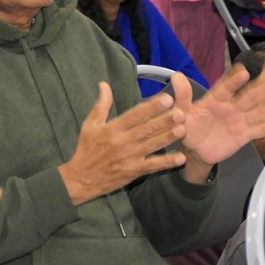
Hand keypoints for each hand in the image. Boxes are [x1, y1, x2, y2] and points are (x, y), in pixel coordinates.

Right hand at [58, 83, 187, 205]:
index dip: (151, 107)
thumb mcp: (89, 125)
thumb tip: (104, 85)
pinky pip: (153, 166)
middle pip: (146, 129)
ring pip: (152, 145)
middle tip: (181, 112)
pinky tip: (180, 158)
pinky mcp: (134, 171)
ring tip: (182, 129)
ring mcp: (129, 157)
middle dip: (164, 120)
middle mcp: (122, 142)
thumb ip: (101, 105)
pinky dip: (167, 162)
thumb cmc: (86, 150)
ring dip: (168, 138)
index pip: (134, 115)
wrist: (82, 179)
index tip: (166, 98)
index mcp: (111, 129)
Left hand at [176, 65, 264, 165]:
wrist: (195, 151)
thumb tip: (176, 76)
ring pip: (257, 112)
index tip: (244, 72)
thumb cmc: (187, 128)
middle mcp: (230, 108)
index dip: (234, 81)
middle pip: (247, 98)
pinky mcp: (244, 135)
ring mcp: (238, 121)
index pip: (225, 88)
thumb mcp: (182, 114)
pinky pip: (259, 130)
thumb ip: (182, 97)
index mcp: (214, 100)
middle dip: (261, 90)